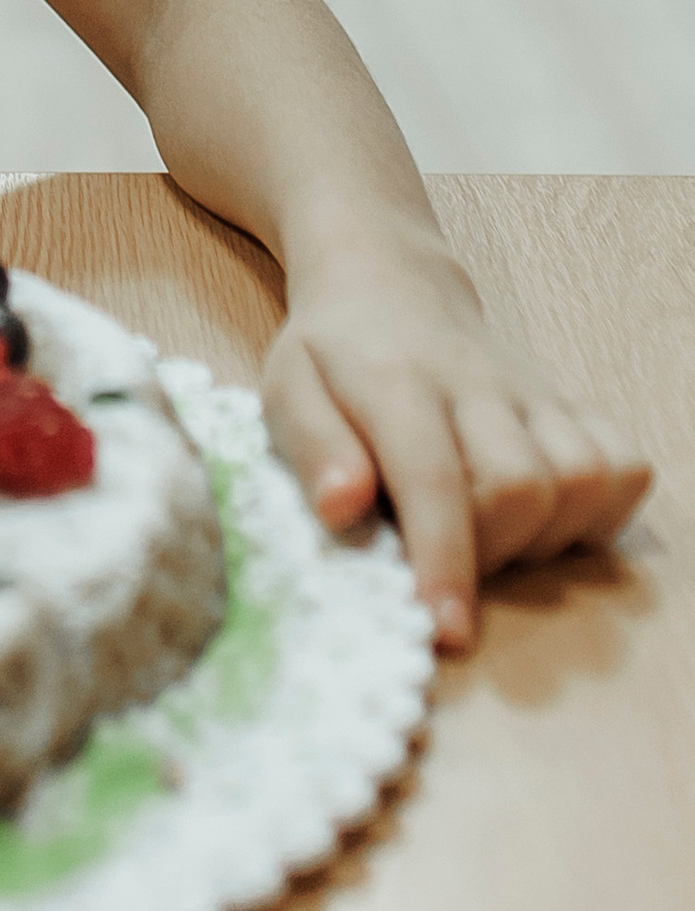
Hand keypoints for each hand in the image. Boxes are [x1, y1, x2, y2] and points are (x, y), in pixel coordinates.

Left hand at [263, 235, 649, 653]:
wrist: (389, 281)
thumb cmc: (330, 354)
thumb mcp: (287, 389)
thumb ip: (313, 447)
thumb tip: (341, 509)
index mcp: (395, 382)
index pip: (434, 477)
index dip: (445, 560)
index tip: (446, 629)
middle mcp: (475, 384)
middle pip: (520, 487)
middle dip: (489, 554)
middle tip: (442, 564)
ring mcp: (531, 392)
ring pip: (580, 479)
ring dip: (543, 538)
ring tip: (488, 540)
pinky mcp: (569, 403)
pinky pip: (623, 464)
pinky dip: (598, 510)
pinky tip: (544, 519)